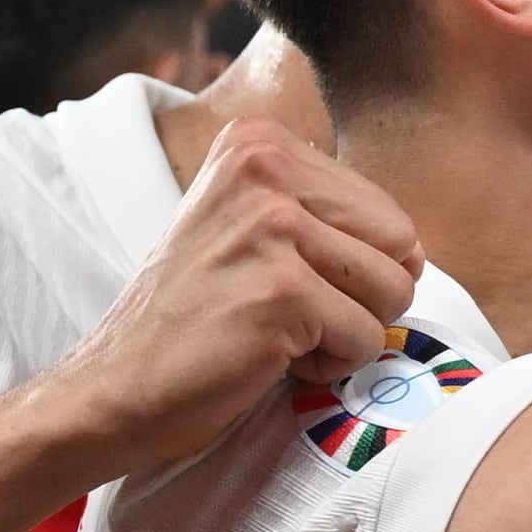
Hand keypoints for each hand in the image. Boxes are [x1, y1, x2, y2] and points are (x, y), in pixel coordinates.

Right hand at [30, 118, 421, 475]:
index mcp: (259, 142)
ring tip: (273, 332)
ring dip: (344, 333)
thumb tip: (418, 251)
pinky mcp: (282, 290)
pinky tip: (267, 358)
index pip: (385, 211)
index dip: (349, 266)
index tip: (277, 280)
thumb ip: (330, 220)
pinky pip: (365, 339)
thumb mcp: (252, 231)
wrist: (113, 388)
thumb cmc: (195, 317)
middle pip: (401, 244)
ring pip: (393, 292)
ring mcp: (271, 226)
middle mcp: (265, 167)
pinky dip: (328, 366)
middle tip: (280, 313)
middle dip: (358, 298)